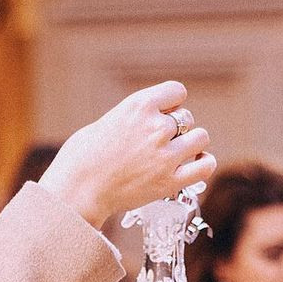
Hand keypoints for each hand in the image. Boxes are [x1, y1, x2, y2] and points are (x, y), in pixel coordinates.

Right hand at [38, 82, 215, 228]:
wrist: (78, 189)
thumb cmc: (84, 157)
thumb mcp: (111, 120)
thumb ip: (138, 118)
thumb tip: (160, 121)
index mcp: (140, 105)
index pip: (177, 92)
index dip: (171, 105)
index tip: (161, 117)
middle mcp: (156, 127)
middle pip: (187, 118)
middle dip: (176, 129)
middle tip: (157, 145)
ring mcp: (165, 155)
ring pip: (200, 138)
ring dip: (191, 145)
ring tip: (176, 155)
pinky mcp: (169, 181)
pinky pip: (205, 166)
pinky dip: (203, 164)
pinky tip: (194, 165)